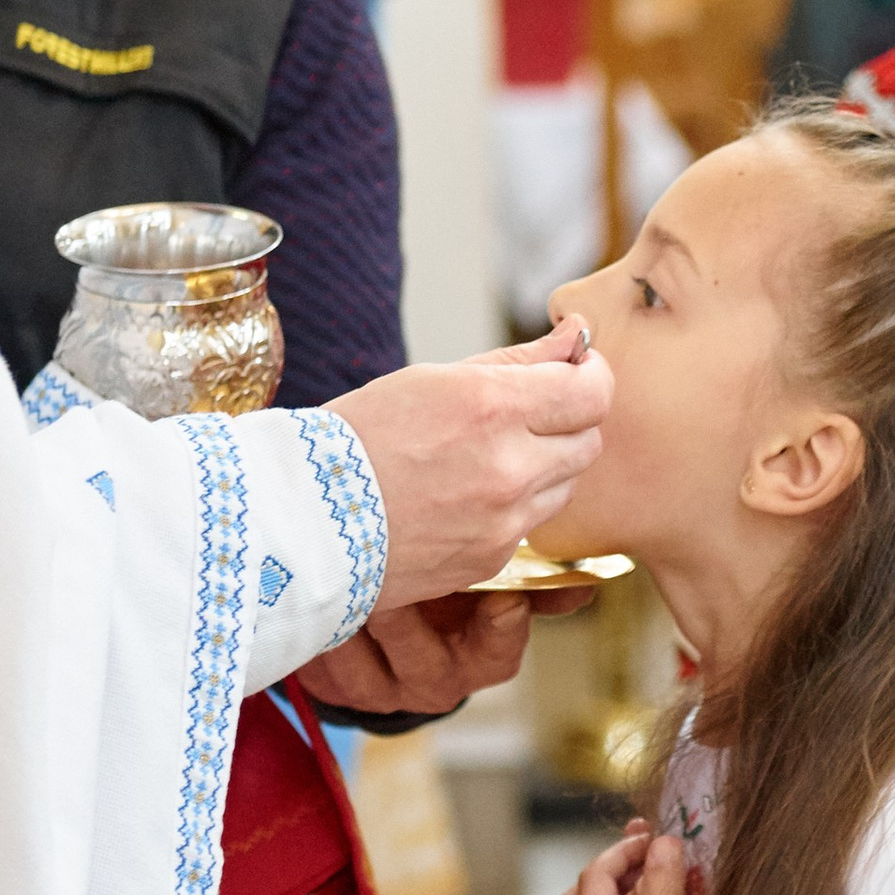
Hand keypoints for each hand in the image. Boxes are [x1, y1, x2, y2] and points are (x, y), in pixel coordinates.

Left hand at [300, 592, 534, 716]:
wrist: (379, 625)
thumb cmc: (443, 587)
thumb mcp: (483, 579)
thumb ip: (531, 577)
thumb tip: (586, 583)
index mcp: (481, 657)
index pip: (500, 655)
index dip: (502, 630)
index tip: (502, 597)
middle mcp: (434, 683)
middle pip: (428, 669)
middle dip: (409, 624)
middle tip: (394, 582)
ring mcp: (382, 692)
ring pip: (367, 669)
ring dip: (353, 621)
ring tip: (340, 576)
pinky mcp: (334, 689)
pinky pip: (324, 670)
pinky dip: (318, 630)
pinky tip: (312, 594)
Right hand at [331, 322, 611, 605]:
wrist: (301, 521)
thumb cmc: (359, 437)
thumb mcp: (434, 380)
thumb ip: (517, 362)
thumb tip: (578, 335)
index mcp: (492, 407)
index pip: (592, 392)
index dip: (591, 377)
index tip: (575, 372)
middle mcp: (508, 467)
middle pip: (589, 440)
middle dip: (568, 421)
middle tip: (528, 413)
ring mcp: (503, 520)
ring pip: (567, 484)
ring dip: (546, 466)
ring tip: (486, 456)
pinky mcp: (493, 558)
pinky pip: (532, 522)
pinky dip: (516, 505)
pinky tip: (467, 495)